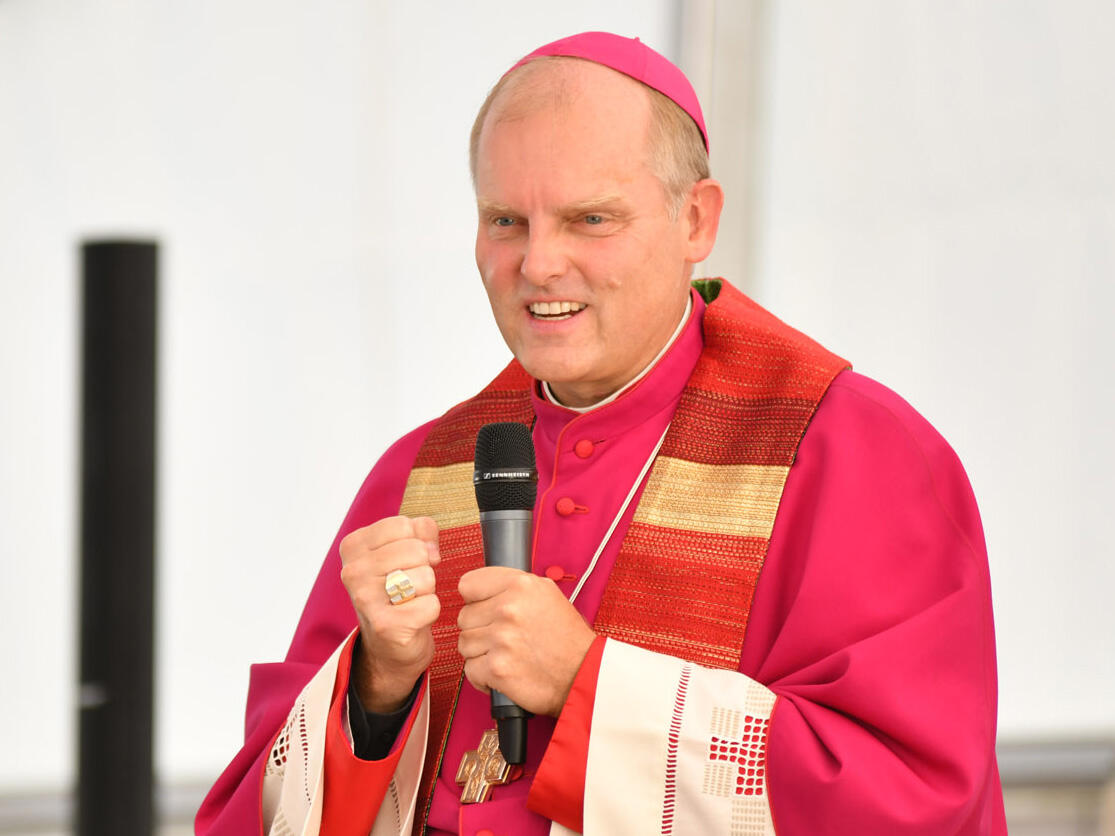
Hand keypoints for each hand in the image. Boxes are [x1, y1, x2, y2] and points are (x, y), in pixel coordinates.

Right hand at [339, 515, 440, 712]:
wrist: (388, 645)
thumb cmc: (397, 591)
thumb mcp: (405, 551)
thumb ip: (421, 531)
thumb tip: (430, 545)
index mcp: (353, 546)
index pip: (403, 525)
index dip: (417, 541)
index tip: (407, 560)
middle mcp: (353, 571)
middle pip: (416, 550)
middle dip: (424, 567)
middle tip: (409, 585)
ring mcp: (366, 599)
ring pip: (425, 576)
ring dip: (427, 590)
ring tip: (410, 601)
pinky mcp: (385, 626)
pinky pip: (431, 605)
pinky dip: (430, 612)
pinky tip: (413, 619)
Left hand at [457, 567, 595, 716]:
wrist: (584, 674)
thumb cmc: (567, 638)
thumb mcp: (547, 594)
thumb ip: (513, 587)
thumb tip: (482, 589)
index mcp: (521, 584)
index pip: (468, 585)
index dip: (476, 600)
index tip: (487, 610)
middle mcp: (509, 608)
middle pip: (464, 617)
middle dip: (479, 630)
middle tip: (504, 639)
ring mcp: (502, 638)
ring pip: (464, 643)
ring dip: (480, 653)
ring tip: (505, 655)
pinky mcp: (497, 668)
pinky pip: (470, 670)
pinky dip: (483, 677)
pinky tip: (503, 673)